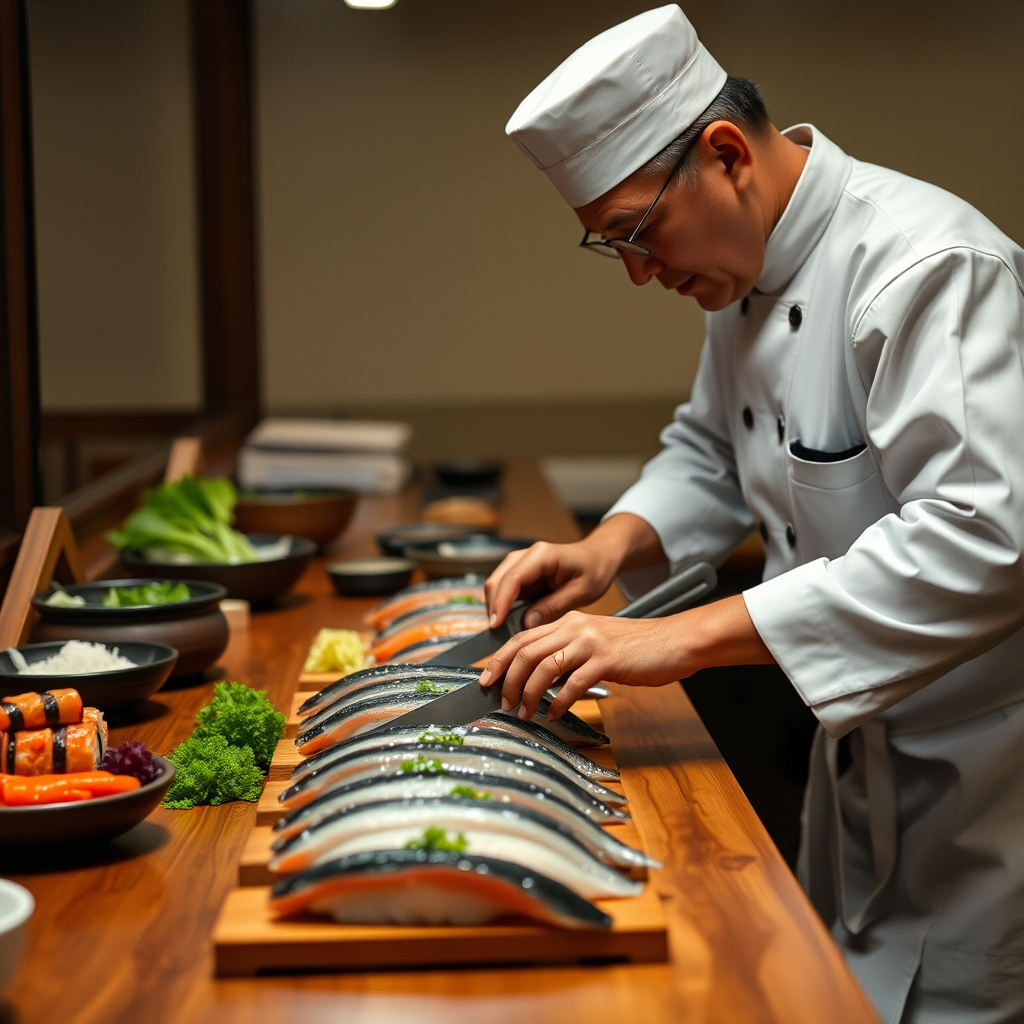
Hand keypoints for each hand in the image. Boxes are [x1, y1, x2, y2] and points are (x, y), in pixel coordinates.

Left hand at [478, 594, 774, 720]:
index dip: (500, 659)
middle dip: (507, 679)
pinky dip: (559, 702)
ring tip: (525, 713)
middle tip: (501, 702)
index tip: (486, 679)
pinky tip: (555, 714)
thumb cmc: (638, 648)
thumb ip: (569, 654)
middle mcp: (575, 627)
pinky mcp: (606, 660)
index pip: (522, 637)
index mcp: (570, 622)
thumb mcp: (597, 643)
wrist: (675, 642)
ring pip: (543, 666)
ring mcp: (590, 642)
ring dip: (529, 694)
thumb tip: (541, 678)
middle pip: (525, 651)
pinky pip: (573, 683)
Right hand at [484, 513, 662, 629]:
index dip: (501, 603)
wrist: (598, 556)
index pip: (513, 579)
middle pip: (497, 580)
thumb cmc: (594, 570)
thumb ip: (553, 607)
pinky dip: (504, 605)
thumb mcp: (581, 592)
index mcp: (543, 555)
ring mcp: (521, 562)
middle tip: (498, 634)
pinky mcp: (521, 572)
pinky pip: (505, 589)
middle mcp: (527, 555)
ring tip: (504, 631)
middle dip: (494, 607)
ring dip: (497, 607)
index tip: (496, 625)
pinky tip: (510, 622)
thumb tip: (527, 623)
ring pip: (497, 585)